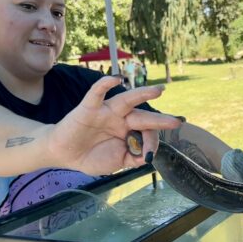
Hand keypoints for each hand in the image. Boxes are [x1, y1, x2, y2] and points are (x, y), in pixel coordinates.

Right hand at [48, 77, 180, 175]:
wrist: (65, 155)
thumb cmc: (92, 156)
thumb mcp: (118, 162)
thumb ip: (134, 158)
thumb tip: (148, 156)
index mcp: (129, 132)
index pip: (147, 133)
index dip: (150, 144)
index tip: (147, 156)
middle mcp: (121, 119)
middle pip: (143, 117)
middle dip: (160, 119)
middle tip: (177, 121)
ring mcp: (106, 112)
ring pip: (127, 100)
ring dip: (143, 94)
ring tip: (159, 91)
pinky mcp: (89, 108)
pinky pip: (97, 93)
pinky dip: (105, 85)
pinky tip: (117, 79)